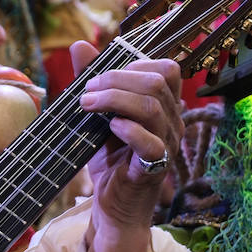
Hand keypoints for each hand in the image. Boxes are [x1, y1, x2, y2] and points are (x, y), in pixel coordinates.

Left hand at [73, 41, 183, 251]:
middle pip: (157, 81)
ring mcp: (166, 145)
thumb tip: (80, 45)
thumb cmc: (109, 159)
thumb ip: (93, 82)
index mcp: (163, 106)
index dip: (135, 63)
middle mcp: (171, 122)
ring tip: (87, 105)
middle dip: (116, 78)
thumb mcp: (97, 117)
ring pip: (152, 106)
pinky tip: (110, 127)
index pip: (167, 69)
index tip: (101, 76)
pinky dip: (128, 129)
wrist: (111, 207)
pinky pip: (151, 142)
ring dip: (115, 99)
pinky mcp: (153, 168)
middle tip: (86, 91)